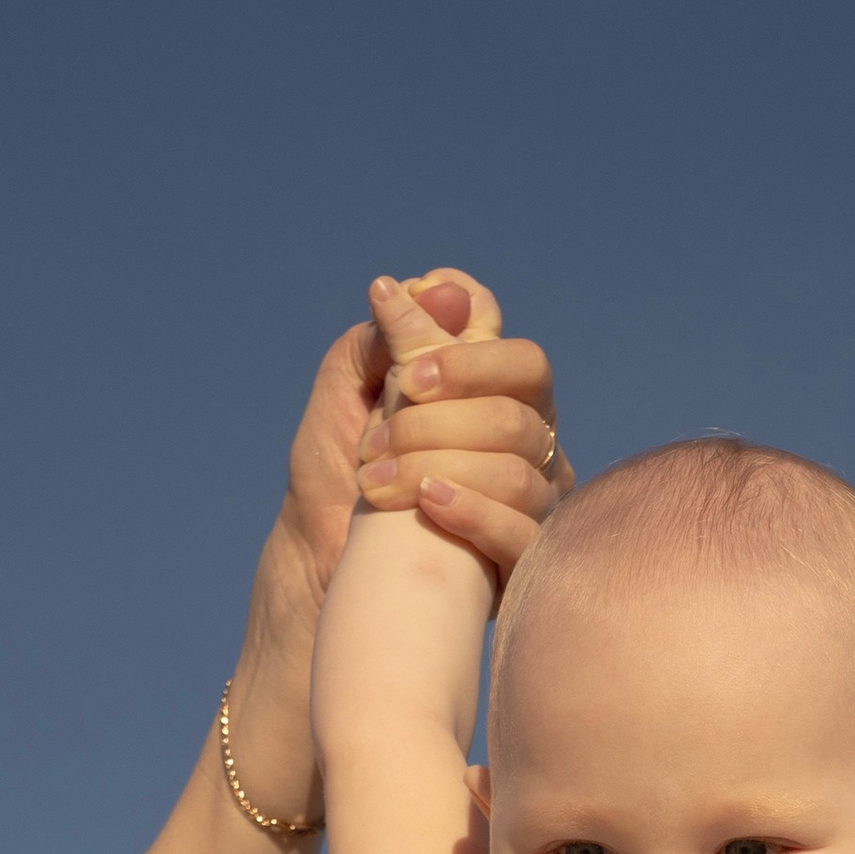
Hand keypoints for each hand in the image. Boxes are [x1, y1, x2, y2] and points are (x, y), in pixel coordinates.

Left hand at [353, 269, 565, 596]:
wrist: (320, 559)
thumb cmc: (338, 471)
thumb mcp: (349, 388)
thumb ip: (392, 335)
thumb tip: (444, 291)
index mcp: (498, 400)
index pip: (520, 361)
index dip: (471, 357)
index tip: (409, 371)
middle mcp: (529, 449)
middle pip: (518, 409)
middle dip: (437, 418)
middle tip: (374, 439)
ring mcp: (534, 505)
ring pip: (516, 466)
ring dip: (436, 466)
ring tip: (374, 484)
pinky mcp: (525, 562)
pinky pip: (523, 530)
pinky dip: (472, 510)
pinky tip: (428, 503)